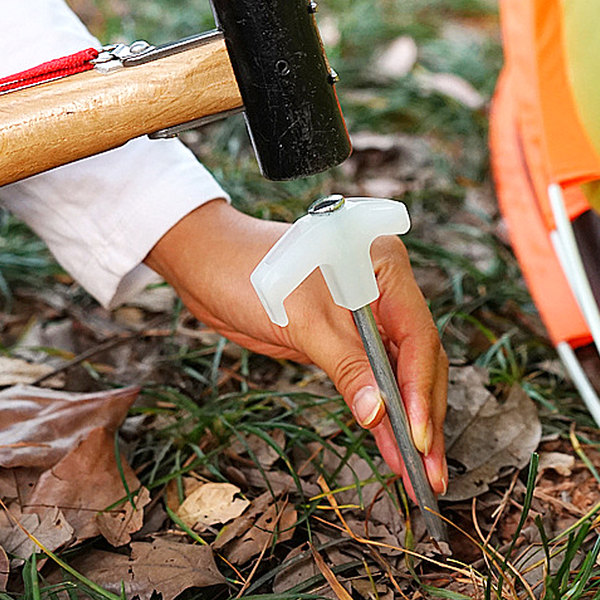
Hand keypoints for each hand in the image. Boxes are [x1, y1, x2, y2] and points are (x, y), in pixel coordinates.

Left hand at [145, 199, 447, 495]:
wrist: (209, 266)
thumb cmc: (250, 274)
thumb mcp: (303, 321)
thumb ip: (347, 366)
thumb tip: (379, 415)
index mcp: (385, 267)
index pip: (417, 335)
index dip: (419, 389)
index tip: (418, 436)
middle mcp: (385, 290)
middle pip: (418, 359)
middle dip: (423, 415)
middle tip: (429, 470)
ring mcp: (368, 317)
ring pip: (399, 375)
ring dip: (407, 423)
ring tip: (419, 472)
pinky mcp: (346, 339)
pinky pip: (373, 379)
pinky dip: (380, 413)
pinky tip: (391, 447)